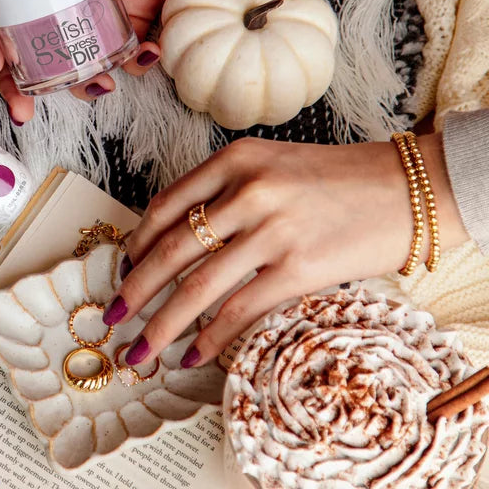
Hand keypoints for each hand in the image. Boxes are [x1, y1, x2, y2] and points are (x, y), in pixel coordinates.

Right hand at [0, 0, 279, 121]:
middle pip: (43, 38)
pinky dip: (136, 60)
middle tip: (28, 111)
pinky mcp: (148, 5)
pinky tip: (148, 55)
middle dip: (32, 79)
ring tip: (102, 86)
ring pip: (87, 50)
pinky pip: (132, 45)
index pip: (10, 2)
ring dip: (87, 77)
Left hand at [102, 134, 468, 367]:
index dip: (136, 245)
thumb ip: (223, 191)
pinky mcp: (299, 268)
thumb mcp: (270, 164)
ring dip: (161, 325)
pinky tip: (192, 355)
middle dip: (135, 290)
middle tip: (113, 317)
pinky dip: (209, 337)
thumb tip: (176, 238)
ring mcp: (272, 230)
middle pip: (171, 250)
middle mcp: (247, 191)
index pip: (165, 207)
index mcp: (234, 160)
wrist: (403, 188)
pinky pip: (239, 309)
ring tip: (140, 351)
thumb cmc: (333, 178)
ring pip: (198, 286)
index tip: (123, 271)